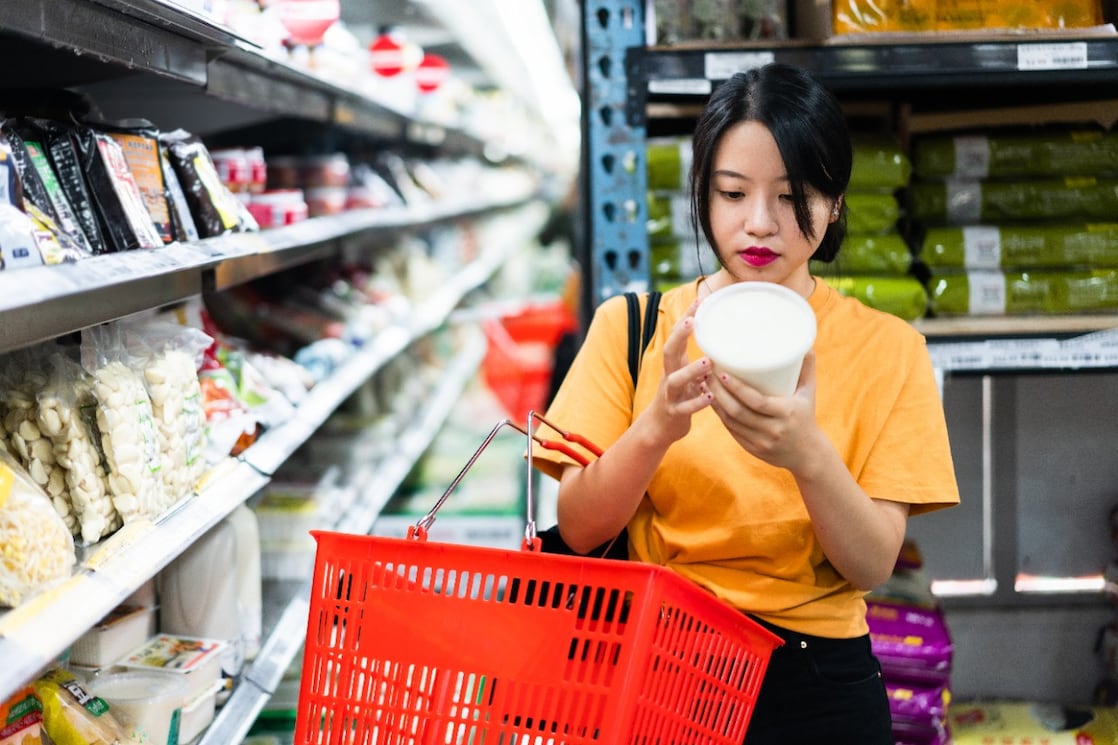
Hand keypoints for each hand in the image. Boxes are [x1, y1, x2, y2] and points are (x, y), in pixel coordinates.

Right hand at [644, 300, 712, 444]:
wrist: (659, 428)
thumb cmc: (680, 397)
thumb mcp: (686, 375)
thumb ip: (700, 362)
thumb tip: (724, 343)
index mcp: (673, 364)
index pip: (677, 336)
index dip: (685, 318)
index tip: (699, 301)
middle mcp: (669, 376)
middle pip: (669, 351)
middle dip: (679, 335)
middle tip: (692, 320)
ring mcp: (670, 395)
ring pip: (675, 380)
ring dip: (690, 370)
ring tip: (708, 362)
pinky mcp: (674, 413)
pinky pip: (684, 408)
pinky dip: (697, 402)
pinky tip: (710, 397)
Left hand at [708, 349, 821, 472]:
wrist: (807, 454)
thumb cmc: (806, 416)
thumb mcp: (809, 393)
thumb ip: (807, 368)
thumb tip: (806, 342)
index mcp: (786, 413)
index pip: (756, 401)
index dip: (737, 388)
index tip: (722, 373)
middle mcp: (773, 429)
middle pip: (738, 411)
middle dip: (718, 392)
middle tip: (706, 374)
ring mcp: (760, 442)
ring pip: (731, 421)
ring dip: (714, 403)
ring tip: (704, 384)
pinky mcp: (751, 449)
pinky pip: (731, 430)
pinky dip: (720, 415)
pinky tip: (711, 401)